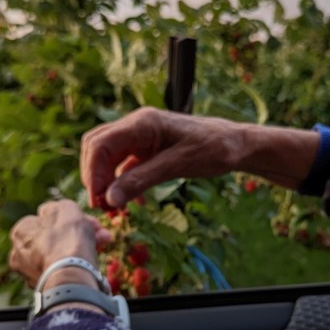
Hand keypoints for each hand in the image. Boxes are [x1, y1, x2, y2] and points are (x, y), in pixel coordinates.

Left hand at [9, 201, 112, 288]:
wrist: (71, 277)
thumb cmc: (68, 240)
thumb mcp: (65, 208)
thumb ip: (58, 206)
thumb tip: (52, 211)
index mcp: (20, 231)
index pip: (45, 221)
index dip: (69, 219)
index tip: (85, 220)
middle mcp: (19, 253)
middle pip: (55, 238)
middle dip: (79, 233)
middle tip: (98, 232)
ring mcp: (30, 273)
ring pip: (61, 255)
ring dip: (82, 247)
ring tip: (102, 243)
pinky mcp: (44, 288)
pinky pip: (63, 271)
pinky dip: (76, 266)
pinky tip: (91, 262)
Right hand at [80, 107, 248, 209]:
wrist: (237, 144)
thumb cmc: (213, 149)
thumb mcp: (177, 165)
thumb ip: (142, 180)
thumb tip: (110, 198)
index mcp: (143, 123)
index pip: (100, 144)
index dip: (93, 172)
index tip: (98, 199)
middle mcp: (137, 126)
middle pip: (97, 147)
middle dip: (95, 176)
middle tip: (101, 205)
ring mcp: (141, 137)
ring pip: (108, 156)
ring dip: (106, 181)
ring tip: (113, 207)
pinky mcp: (148, 149)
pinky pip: (124, 164)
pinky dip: (122, 182)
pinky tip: (131, 201)